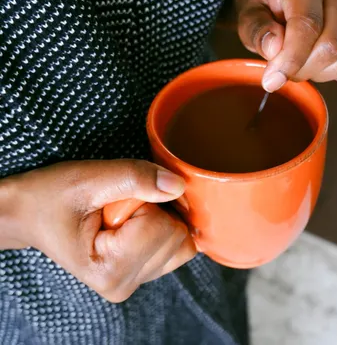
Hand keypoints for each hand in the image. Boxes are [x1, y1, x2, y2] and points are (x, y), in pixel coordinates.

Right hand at [0, 160, 195, 302]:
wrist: (27, 215)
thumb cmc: (49, 198)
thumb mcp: (88, 179)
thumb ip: (134, 178)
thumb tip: (178, 186)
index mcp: (108, 270)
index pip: (161, 226)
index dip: (143, 201)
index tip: (112, 202)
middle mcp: (124, 284)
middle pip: (177, 235)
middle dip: (153, 211)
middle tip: (115, 209)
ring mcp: (135, 282)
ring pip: (182, 242)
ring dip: (159, 218)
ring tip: (121, 217)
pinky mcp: (142, 274)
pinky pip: (178, 246)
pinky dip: (163, 227)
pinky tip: (134, 223)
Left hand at [236, 0, 336, 92]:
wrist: (278, 6)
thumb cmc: (264, 12)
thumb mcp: (249, 18)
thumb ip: (257, 30)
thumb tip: (276, 47)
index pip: (307, 25)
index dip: (290, 59)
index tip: (272, 81)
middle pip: (330, 48)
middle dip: (303, 69)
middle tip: (284, 68)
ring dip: (322, 75)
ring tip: (303, 64)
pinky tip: (330, 74)